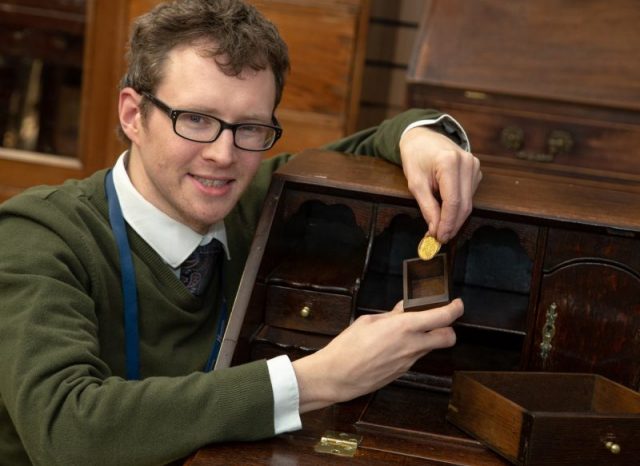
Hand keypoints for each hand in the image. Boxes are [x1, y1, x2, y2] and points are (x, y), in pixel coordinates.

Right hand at [292, 298, 463, 412]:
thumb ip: (391, 315)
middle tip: (438, 320)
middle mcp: (411, 346)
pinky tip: (394, 346)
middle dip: (448, 328)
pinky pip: (415, 357)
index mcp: (403, 327)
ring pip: (431, 348)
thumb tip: (403, 309)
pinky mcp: (402, 372)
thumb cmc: (348, 346)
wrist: (337, 376)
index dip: (455, 309)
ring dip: (427, 339)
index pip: (442, 317)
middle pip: (448, 337)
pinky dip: (411, 349)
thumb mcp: (368, 321)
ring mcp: (409, 362)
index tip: (457, 304)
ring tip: (406, 332)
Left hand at [399, 126, 481, 242]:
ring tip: (440, 228)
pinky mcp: (475, 171)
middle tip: (440, 239)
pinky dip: (458, 208)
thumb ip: (427, 207)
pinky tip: (446, 212)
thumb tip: (435, 229)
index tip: (439, 238)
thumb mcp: (415, 183)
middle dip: (452, 225)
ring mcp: (474, 166)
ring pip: (469, 202)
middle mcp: (467, 163)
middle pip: (464, 205)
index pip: (453, 202)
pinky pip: (469, 195)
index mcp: (450, 163)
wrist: (423, 137)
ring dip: (455, 218)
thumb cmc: (416, 157)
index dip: (447, 223)